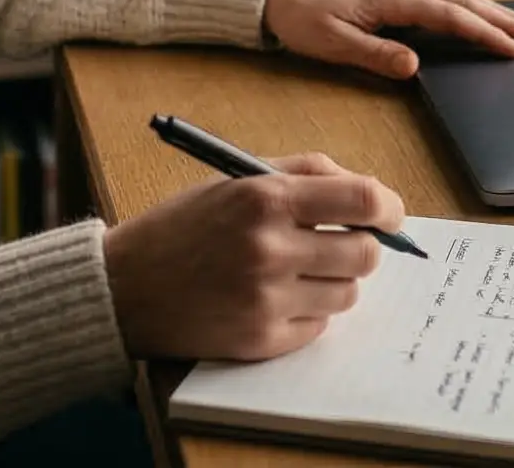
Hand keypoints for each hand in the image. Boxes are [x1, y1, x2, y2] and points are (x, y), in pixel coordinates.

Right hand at [103, 153, 400, 359]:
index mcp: (265, 197)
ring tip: (298, 271)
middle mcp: (270, 247)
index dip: (388, 208)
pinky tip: (274, 299)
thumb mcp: (234, 178)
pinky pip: (319, 326)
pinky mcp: (261, 340)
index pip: (363, 199)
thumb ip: (303, 174)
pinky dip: (308, 313)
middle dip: (361, 247)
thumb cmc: (182, 227)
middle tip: (339, 244)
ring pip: (347, 293)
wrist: (123, 288)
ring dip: (334, 281)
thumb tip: (369, 194)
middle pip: (365, 253)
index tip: (390, 214)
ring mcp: (266, 298)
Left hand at [262, 0, 513, 79]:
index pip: (450, 17)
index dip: (485, 34)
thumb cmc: (303, 20)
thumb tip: (415, 65)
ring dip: (495, 12)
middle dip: (505, 20)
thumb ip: (375, 55)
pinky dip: (473, 8)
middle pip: (465, 3)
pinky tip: (485, 16)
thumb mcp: (333, 44)